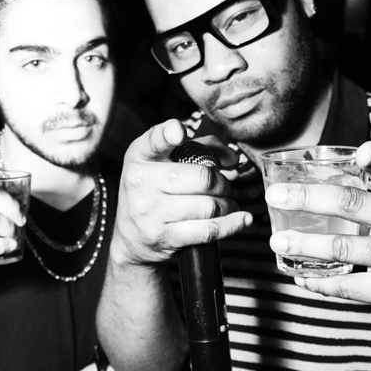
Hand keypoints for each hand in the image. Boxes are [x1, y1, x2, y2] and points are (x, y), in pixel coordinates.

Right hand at [111, 119, 252, 264]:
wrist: (129, 237)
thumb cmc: (153, 192)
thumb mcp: (163, 162)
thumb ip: (200, 148)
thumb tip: (232, 158)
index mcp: (141, 157)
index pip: (155, 141)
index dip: (169, 134)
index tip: (179, 133)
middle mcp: (143, 183)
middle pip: (203, 178)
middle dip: (222, 183)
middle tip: (223, 187)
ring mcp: (152, 213)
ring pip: (209, 206)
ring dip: (227, 205)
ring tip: (226, 204)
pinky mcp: (164, 237)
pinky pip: (208, 231)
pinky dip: (231, 225)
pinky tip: (241, 219)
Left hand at [265, 140, 370, 322]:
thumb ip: (364, 196)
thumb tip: (304, 185)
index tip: (364, 150)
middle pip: (353, 206)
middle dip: (308, 198)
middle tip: (275, 196)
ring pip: (342, 247)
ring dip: (303, 244)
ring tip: (278, 240)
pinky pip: (344, 285)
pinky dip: (316, 280)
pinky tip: (299, 275)